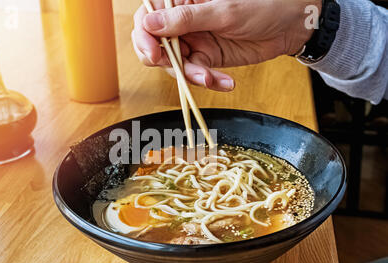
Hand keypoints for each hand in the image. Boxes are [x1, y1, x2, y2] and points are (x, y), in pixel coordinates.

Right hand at [132, 0, 321, 91]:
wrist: (290, 25)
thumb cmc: (262, 5)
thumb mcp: (223, 12)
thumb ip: (186, 19)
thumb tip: (151, 24)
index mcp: (182, 2)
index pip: (148, 19)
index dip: (145, 38)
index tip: (154, 53)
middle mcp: (183, 22)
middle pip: (156, 46)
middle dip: (165, 62)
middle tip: (181, 69)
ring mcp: (194, 41)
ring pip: (176, 65)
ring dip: (190, 75)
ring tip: (210, 78)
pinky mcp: (207, 58)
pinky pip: (197, 74)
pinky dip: (208, 81)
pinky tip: (222, 82)